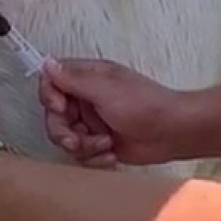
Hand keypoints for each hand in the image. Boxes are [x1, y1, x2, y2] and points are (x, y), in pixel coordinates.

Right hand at [39, 58, 183, 167]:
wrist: (173, 133)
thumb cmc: (146, 105)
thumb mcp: (105, 89)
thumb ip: (74, 79)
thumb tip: (47, 63)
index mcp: (88, 78)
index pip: (52, 82)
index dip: (50, 97)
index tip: (61, 108)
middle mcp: (88, 99)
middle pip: (54, 116)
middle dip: (63, 132)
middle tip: (76, 141)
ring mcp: (93, 122)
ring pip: (66, 138)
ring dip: (83, 146)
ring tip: (105, 145)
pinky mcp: (100, 143)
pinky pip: (82, 154)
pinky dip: (95, 157)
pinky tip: (112, 154)